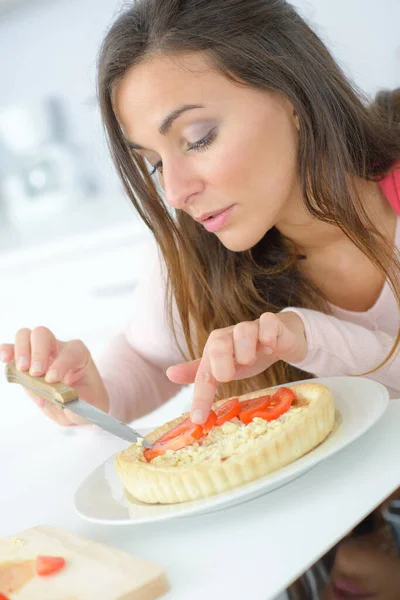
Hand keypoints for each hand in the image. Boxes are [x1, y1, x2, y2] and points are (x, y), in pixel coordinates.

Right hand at [0, 326, 108, 425]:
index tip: (52, 379)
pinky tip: (6, 359)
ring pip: (27, 336)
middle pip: (43, 335)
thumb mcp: (88, 408)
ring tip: (22, 369)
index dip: (60, 364)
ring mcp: (41, 353)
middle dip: (38, 352)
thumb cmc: (85, 402)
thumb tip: (64, 403)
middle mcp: (59, 349)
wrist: (77, 405)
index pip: (69, 352)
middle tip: (36, 373)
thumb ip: (76, 405)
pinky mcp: (26, 362)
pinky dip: (7, 351)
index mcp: (79, 355)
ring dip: (21, 351)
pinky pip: (13, 349)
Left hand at [166, 311, 305, 423]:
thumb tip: (170, 374)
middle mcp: (231, 336)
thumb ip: (200, 372)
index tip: (199, 419)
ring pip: (244, 330)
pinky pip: (268, 322)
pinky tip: (270, 347)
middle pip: (218, 343)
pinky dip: (268, 335)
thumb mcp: (224, 365)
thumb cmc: (248, 352)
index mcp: (216, 348)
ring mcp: (252, 328)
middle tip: (228, 376)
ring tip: (251, 361)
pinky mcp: (273, 323)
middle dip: (221, 363)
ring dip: (246, 349)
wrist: (279, 336)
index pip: (204, 374)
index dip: (201, 397)